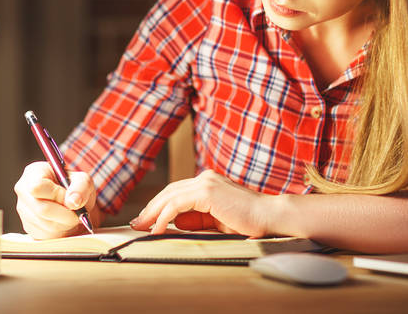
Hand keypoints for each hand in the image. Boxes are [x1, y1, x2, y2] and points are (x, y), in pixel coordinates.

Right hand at [14, 161, 97, 239]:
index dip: (57, 195)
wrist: (71, 202)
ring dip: (64, 223)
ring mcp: (23, 210)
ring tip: (71, 215)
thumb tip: (73, 202)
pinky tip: (63, 222)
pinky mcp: (27, 226)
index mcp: (34, 172)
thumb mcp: (83, 180)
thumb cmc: (74, 187)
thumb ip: (81, 187)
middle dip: (65, 214)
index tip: (70, 199)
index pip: (37, 187)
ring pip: (45, 224)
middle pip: (41, 208)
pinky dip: (59, 231)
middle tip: (77, 213)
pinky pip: (45, 234)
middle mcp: (23, 190)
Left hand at [130, 170, 274, 236]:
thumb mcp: (217, 222)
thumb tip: (175, 223)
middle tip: (137, 223)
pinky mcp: (207, 192)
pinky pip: (177, 204)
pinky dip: (164, 217)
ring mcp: (206, 182)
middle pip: (169, 191)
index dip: (159, 205)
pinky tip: (157, 229)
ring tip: (142, 227)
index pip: (176, 191)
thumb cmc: (249, 222)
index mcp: (209, 182)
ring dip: (153, 212)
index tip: (146, 220)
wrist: (270, 217)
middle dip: (151, 208)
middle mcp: (205, 178)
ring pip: (170, 196)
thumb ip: (197, 220)